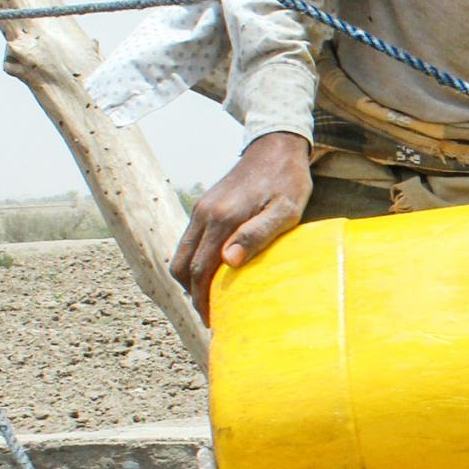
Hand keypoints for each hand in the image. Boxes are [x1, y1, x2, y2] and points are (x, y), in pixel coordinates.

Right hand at [172, 131, 311, 320]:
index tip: (213, 321)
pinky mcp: (203, 206)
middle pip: (181, 266)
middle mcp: (204, 215)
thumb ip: (258, 235)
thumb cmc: (288, 181)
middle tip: (211, 315)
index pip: (199, 270)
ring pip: (180, 253)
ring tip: (211, 297)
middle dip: (192, 294)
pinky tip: (214, 271)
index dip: (202, 300)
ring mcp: (201, 209)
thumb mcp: (285, 211)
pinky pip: (189, 241)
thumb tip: (228, 262)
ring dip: (190, 279)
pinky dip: (194, 261)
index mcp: (222, 219)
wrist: (275, 147)